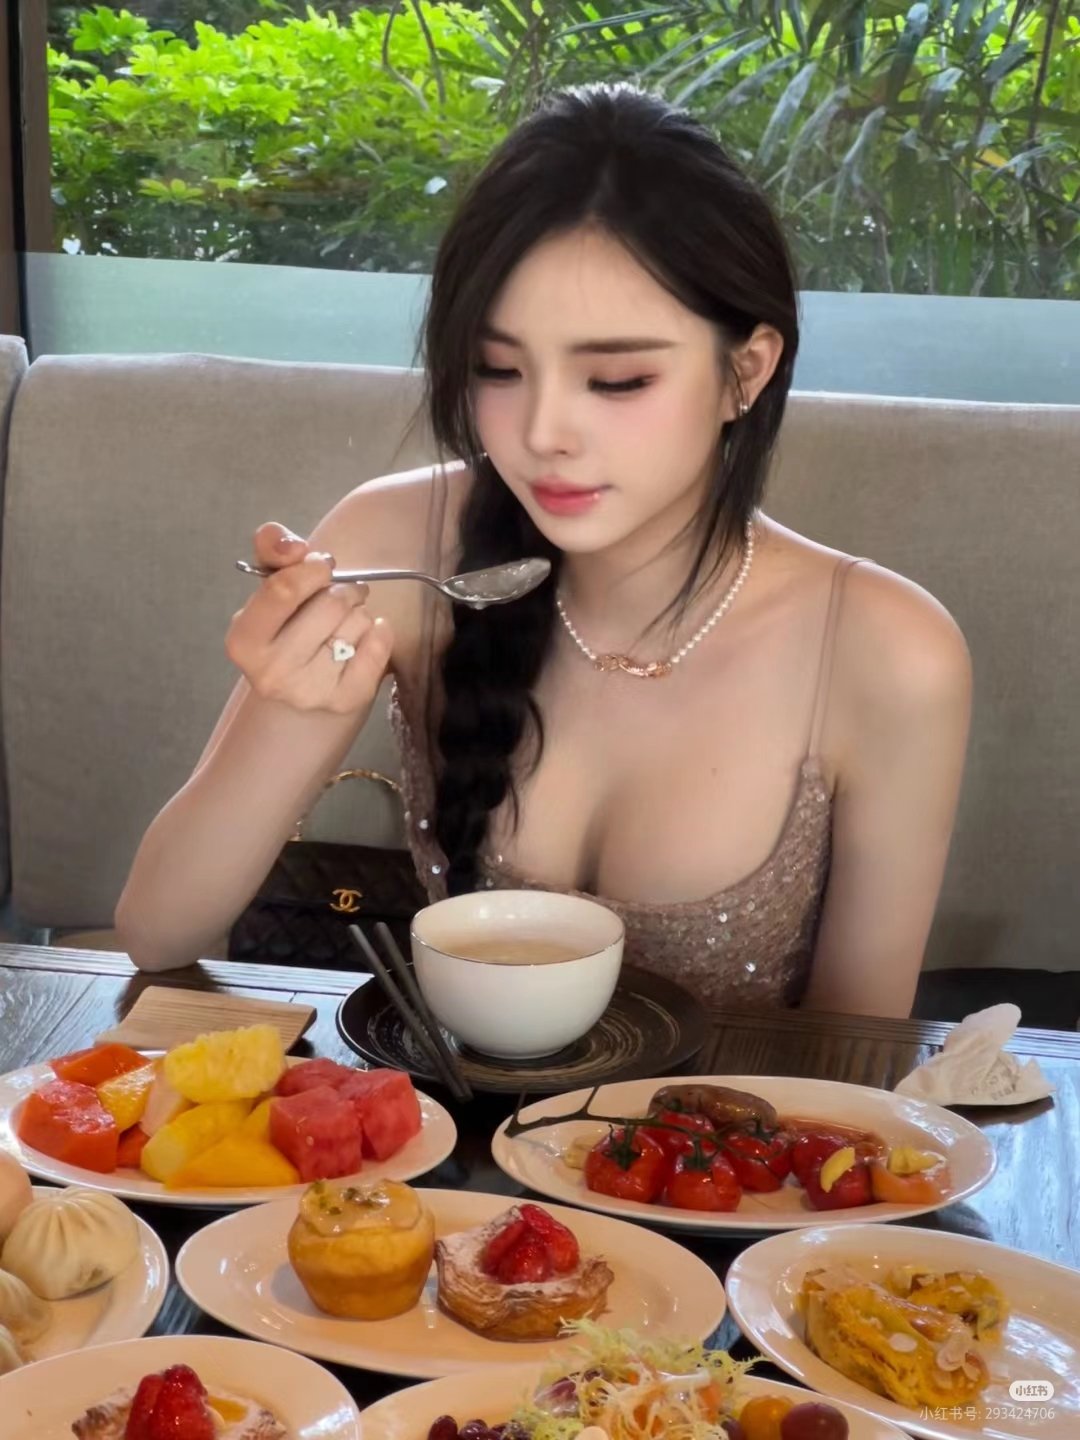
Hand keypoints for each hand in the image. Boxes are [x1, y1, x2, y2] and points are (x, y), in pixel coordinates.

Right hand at [225, 522, 393, 714]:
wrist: (302, 687)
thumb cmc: (287, 627)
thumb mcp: (271, 583)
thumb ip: (273, 548)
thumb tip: (294, 547)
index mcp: (243, 641)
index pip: (283, 590)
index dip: (313, 568)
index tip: (322, 566)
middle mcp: (271, 673)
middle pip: (330, 605)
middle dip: (343, 590)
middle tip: (341, 595)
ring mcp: (308, 692)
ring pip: (357, 623)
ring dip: (359, 612)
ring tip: (346, 623)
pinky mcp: (344, 702)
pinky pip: (378, 649)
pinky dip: (380, 633)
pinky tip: (368, 635)